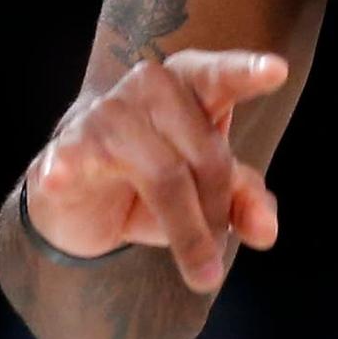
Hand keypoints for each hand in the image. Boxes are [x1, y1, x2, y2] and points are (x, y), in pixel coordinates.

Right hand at [26, 50, 288, 291]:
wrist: (81, 203)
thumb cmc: (152, 183)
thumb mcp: (208, 193)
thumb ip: (244, 200)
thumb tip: (266, 232)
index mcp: (191, 85)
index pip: (219, 76)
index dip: (245, 72)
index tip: (277, 71)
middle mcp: (150, 87)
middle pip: (207, 154)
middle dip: (218, 213)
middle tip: (216, 255)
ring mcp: (108, 113)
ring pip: (165, 176)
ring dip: (187, 231)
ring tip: (198, 268)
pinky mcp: (70, 145)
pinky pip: (82, 162)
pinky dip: (72, 170)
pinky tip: (60, 177)